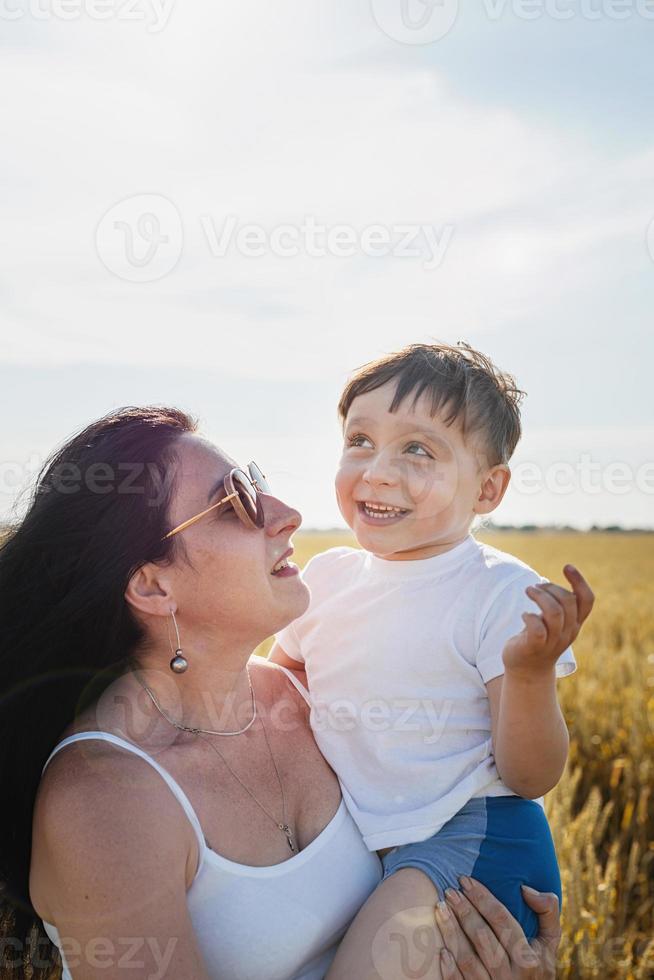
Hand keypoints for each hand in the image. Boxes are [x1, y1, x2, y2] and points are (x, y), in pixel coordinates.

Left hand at [436, 877, 560, 977]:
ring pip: (467, 959)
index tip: (466, 881)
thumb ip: (547, 912)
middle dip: (464, 910)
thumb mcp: (549, 943)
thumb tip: (525, 888)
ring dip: (451, 931)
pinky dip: (449, 968)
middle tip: (450, 890)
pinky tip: (441, 948)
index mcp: (528, 958)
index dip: (482, 898)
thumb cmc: (537, 967)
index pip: (502, 920)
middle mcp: (511, 976)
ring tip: (440, 908)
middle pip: (482, 937)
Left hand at [503, 565, 593, 675]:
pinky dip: (530, 617)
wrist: (527, 671)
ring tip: (528, 591)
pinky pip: (537, 629)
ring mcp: (552, 641)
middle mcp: (568, 632)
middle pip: (568, 602)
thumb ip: (555, 607)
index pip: (587, 600)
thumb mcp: (552, 622)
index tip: (567, 567)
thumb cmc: (539, 639)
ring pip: (554, 613)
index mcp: (575, 623)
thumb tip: (546, 582)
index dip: (580, 581)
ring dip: (540, 596)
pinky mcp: (535, 646)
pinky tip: (524, 615)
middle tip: (535, 587)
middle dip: (551, 587)